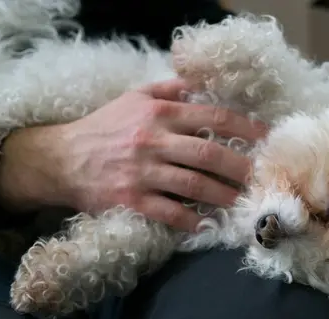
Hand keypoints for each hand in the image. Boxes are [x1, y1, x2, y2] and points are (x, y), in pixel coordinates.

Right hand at [0, 78, 265, 231]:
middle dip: (241, 166)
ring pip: (193, 185)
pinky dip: (190, 220)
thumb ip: (169, 90)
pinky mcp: (130, 199)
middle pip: (209, 153)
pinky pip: (168, 212)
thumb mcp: (134, 98)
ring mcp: (142, 172)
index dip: (245, 128)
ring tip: (242, 202)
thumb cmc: (104, 127)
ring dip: (223, 195)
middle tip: (262, 176)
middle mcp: (153, 140)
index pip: (213, 117)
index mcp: (159, 113)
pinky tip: (206, 225)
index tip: (267, 138)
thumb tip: (201, 85)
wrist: (61, 159)